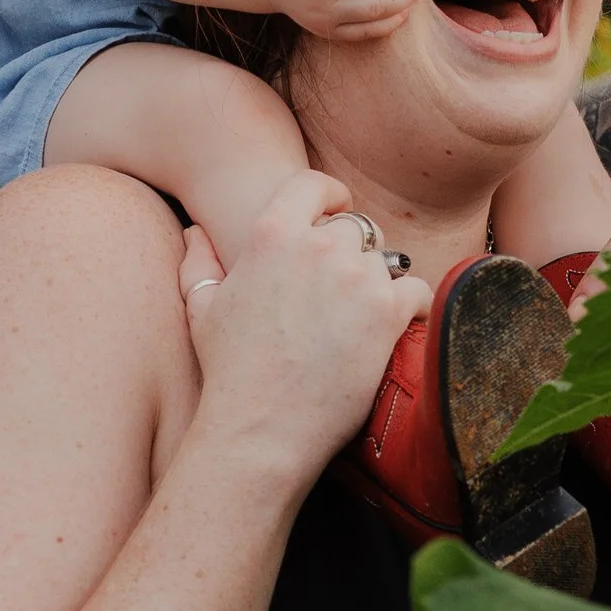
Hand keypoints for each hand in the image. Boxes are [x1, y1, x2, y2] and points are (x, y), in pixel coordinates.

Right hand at [178, 174, 432, 478]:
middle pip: (356, 228)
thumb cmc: (228, 371)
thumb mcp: (201, 309)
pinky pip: (415, 289)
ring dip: (378, 282)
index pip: (313, 185)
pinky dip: (409, 307)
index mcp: (271, 235)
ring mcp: (357, 276)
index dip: (329, 195)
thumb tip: (194, 233)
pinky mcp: (388, 310)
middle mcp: (318, 246)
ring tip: (359, 319)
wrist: (262, 426)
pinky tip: (393, 327)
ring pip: (387, 260)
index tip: (336, 209)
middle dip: (354, 251)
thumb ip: (198, 263)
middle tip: (344, 288)